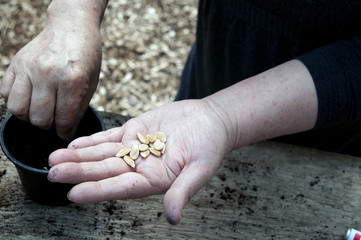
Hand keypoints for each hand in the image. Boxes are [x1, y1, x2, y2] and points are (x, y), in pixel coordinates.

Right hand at [0, 3, 102, 138]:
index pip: (63, 120)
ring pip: (18, 109)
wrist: (71, 28)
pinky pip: (6, 93)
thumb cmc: (86, 56)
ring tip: (40, 110)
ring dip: (29, 116)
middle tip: (54, 120)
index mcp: (72, 80)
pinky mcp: (16, 64)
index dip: (64, 132)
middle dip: (48, 125)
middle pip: (39, 118)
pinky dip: (16, 100)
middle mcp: (48, 74)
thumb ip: (79, 108)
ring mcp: (29, 68)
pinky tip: (29, 97)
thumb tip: (67, 130)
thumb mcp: (91, 82)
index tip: (64, 132)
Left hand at [48, 99, 230, 223]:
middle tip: (53, 172)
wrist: (211, 120)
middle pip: (105, 171)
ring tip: (54, 157)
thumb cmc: (210, 145)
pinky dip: (92, 140)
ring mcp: (136, 148)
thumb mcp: (200, 169)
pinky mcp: (135, 130)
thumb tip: (173, 218)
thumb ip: (183, 191)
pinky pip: (110, 137)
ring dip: (79, 156)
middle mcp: (140, 167)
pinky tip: (75, 144)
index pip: (121, 188)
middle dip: (79, 172)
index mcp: (154, 180)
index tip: (73, 194)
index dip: (98, 191)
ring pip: (102, 153)